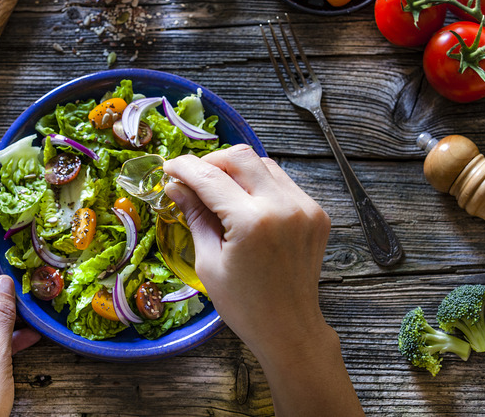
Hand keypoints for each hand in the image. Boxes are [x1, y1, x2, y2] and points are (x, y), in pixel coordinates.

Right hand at [164, 145, 361, 415]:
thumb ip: (195, 216)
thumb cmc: (243, 305)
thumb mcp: (208, 262)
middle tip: (192, 178)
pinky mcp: (316, 213)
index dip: (184, 168)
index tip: (168, 168)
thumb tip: (175, 187)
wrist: (289, 329)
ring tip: (216, 189)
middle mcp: (283, 206)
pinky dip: (259, 183)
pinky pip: (282, 182)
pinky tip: (244, 202)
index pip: (210, 177)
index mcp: (252, 222)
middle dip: (211, 161)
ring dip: (236, 169)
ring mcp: (305, 207)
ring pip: (264, 164)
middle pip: (240, 157)